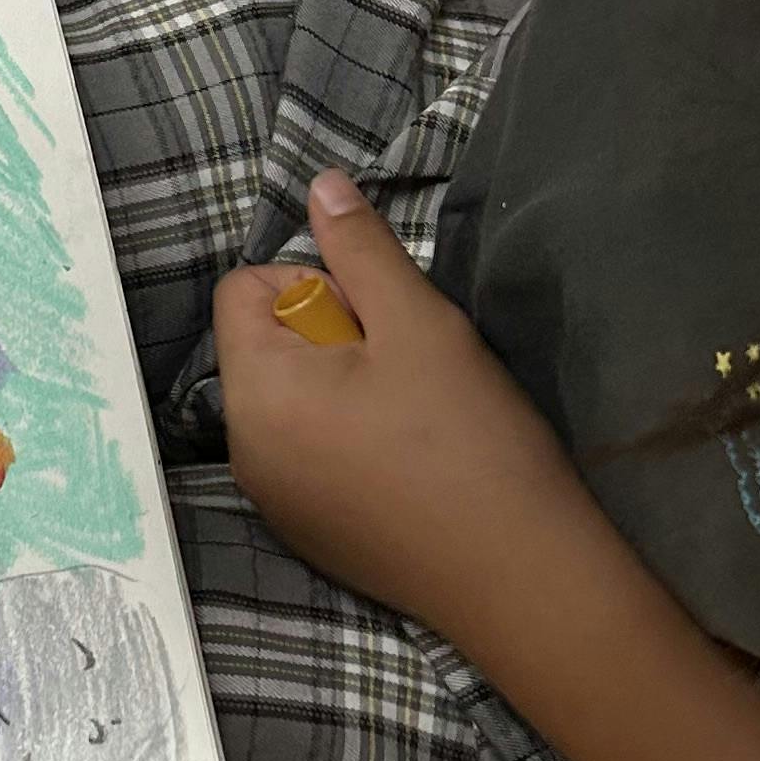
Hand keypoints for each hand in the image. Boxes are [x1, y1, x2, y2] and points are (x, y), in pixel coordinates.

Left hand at [214, 173, 598, 644]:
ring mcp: (271, 500)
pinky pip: (307, 455)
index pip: (242, 289)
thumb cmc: (468, 438)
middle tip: (405, 368)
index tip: (379, 318)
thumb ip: (360, 248)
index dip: (313, 283)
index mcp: (255, 392)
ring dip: (343, 386)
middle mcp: (243, 449)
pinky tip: (412, 463)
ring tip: (415, 414)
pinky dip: (348, 440)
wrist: (517, 575)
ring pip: (291, 399)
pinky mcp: (306, 534)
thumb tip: (320, 185)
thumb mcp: (418, 323)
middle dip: (329, 336)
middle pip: (264, 345)